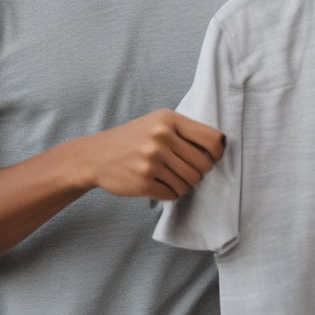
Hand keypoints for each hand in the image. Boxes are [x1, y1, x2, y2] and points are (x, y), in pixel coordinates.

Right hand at [82, 109, 225, 199]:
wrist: (96, 155)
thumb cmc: (133, 138)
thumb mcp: (157, 122)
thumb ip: (184, 131)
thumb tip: (219, 148)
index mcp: (169, 119)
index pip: (212, 140)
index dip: (217, 153)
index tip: (211, 159)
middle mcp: (161, 137)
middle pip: (202, 165)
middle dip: (199, 172)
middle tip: (188, 171)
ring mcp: (152, 160)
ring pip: (189, 183)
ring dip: (185, 185)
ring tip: (173, 178)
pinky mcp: (143, 181)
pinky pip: (173, 194)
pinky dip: (171, 193)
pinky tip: (160, 185)